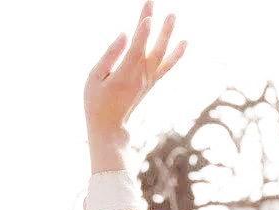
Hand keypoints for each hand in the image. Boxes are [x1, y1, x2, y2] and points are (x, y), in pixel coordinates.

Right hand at [84, 0, 186, 133]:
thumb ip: (109, 56)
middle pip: (151, 47)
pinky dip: (175, 55)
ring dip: (168, 35)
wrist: (109, 127)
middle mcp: (140, 77)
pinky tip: (184, 43)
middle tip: (157, 5)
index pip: (136, 49)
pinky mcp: (150, 83)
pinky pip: (166, 67)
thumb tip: (124, 36)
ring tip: (173, 16)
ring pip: (161, 55)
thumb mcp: (94, 79)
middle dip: (155, 25)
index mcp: (124, 75)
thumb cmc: (96, 102)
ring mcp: (147, 80)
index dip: (142, 32)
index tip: (148, 17)